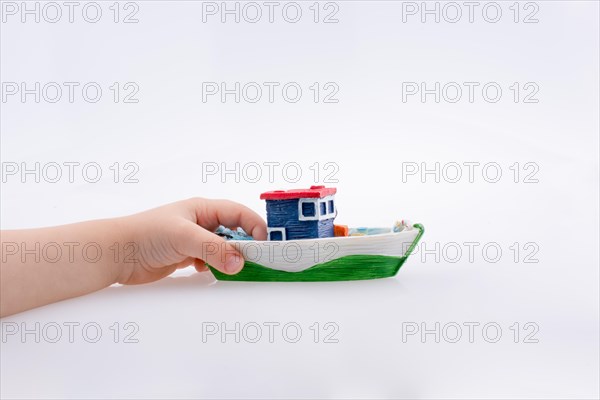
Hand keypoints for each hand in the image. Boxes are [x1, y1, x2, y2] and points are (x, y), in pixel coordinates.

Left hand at [116, 198, 266, 284]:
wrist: (116, 253)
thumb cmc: (146, 234)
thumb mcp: (185, 237)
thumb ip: (214, 249)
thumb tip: (240, 262)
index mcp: (203, 208)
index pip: (239, 214)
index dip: (254, 227)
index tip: (264, 246)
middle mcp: (201, 222)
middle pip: (233, 231)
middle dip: (244, 245)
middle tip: (253, 261)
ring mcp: (193, 239)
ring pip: (222, 247)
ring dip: (229, 258)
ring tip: (233, 269)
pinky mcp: (185, 255)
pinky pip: (209, 260)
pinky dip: (214, 267)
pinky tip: (206, 271)